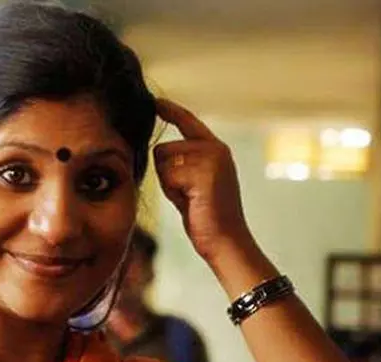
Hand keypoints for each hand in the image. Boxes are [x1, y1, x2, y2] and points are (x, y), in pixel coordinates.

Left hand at [154, 99, 253, 262]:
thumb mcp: (190, 182)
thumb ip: (179, 164)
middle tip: (187, 195)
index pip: (188, 121)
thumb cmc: (204, 215)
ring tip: (190, 198)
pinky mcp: (204, 172)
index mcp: (215, 149)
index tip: (154, 101)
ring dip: (168, 184)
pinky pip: (168, 175)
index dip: (169, 111)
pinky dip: (172, 192)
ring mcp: (211, 158)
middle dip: (165, 175)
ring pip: (163, 161)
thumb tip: (157, 149)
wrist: (225, 240)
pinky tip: (192, 202)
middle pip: (163, 149)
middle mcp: (215, 148)